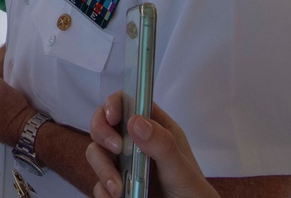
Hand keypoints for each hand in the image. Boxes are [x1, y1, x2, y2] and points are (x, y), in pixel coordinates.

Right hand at [86, 92, 216, 197]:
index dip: (115, 103)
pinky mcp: (116, 184)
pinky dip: (103, 190)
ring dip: (102, 168)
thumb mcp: (181, 169)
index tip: (112, 117)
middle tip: (113, 148)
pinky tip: (116, 197)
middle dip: (102, 133)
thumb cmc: (193, 192)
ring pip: (97, 152)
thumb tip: (136, 121)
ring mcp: (124, 163)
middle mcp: (136, 142)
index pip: (129, 102)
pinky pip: (98, 182)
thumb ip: (162, 145)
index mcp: (155, 129)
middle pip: (105, 123)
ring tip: (118, 190)